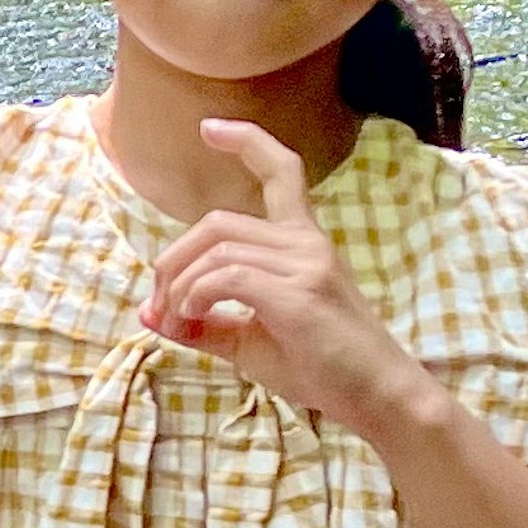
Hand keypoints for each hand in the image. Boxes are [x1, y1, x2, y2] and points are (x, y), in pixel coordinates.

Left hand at [140, 122, 417, 434]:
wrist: (378, 398)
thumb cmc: (320, 369)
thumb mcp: (250, 342)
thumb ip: (204, 323)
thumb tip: (149, 315)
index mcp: (302, 242)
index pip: (281, 172)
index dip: (246, 141)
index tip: (209, 128)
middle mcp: (306, 243)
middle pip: (216, 223)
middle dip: (172, 260)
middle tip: (159, 306)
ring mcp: (306, 264)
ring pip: (216, 250)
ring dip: (180, 286)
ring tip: (177, 321)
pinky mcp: (299, 292)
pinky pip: (226, 276)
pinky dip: (197, 295)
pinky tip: (194, 318)